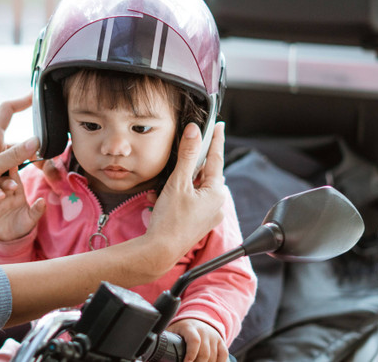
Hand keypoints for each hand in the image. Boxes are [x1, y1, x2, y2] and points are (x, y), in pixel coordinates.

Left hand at [0, 94, 39, 206]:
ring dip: (7, 183)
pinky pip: (0, 180)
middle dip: (19, 166)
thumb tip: (36, 140)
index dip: (22, 101)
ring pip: (9, 169)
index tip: (35, 95)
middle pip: (16, 149)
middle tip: (14, 181)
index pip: (8, 110)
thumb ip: (15, 155)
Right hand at [0, 167, 45, 240]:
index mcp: (17, 193)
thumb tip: (43, 201)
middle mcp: (6, 195)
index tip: (14, 166)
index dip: (14, 173)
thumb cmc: (23, 223)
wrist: (11, 238)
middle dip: (5, 182)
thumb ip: (37, 210)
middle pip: (4, 184)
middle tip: (9, 183)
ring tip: (0, 196)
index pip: (16, 180)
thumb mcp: (32, 218)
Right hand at [144, 122, 226, 274]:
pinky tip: (159, 200)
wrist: (160, 251)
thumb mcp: (178, 182)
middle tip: (175, 163)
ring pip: (193, 188)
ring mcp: (207, 215)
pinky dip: (175, 197)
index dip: (215, 140)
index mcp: (216, 193)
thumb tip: (194, 132)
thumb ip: (187, 155)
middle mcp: (216, 204)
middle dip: (186, 168)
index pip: (216, 158)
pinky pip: (189, 202)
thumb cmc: (170, 220)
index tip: (218, 126)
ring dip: (176, 184)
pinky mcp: (197, 223)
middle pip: (203, 174)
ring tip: (160, 190)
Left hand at [168, 319, 227, 361]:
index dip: (191, 354)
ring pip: (213, 357)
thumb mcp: (173, 331)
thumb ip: (166, 339)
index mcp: (190, 327)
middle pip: (204, 353)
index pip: (194, 341)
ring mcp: (214, 336)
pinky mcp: (221, 342)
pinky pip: (223, 355)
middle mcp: (204, 331)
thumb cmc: (182, 329)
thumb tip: (154, 349)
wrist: (197, 320)